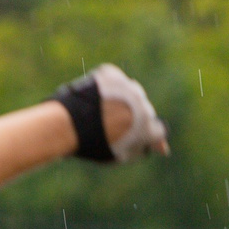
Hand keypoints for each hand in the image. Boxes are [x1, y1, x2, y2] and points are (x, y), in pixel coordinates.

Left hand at [54, 64, 169, 161]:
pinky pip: (114, 79)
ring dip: (123, 100)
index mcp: (149, 127)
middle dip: (134, 118)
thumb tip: (153, 147)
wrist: (69, 123)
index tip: (139, 138)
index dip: (149, 136)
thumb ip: (140, 149)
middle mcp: (144, 104)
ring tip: (103, 112)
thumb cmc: (93, 144)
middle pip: (144, 110)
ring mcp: (128, 86)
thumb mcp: (120, 154)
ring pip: (130, 92)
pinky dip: (108, 87)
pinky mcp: (112, 73)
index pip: (159, 130)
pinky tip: (97, 97)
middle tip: (115, 126)